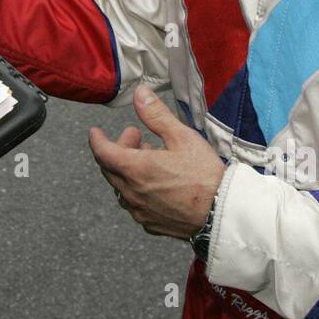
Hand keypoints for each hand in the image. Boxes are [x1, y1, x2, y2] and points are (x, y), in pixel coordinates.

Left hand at [89, 85, 224, 239]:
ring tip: (150, 157)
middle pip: (110, 169)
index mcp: (135, 169)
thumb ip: (156, 115)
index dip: (96, 140)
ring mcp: (140, 211)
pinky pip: (135, 203)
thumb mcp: (182, 137)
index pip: (102, 152)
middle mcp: (132, 193)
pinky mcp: (151, 224)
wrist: (223, 213)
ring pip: (122, 187)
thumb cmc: (205, 175)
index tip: (95, 132)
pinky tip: (156, 182)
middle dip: (118, 149)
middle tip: (136, 137)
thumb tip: (139, 94)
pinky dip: (138, 188)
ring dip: (128, 169)